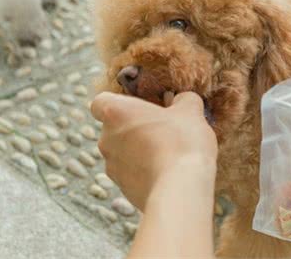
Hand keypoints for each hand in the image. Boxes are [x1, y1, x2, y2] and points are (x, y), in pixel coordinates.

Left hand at [91, 91, 217, 210]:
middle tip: (161, 129)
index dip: (117, 103)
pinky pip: (130, 173)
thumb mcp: (190, 112)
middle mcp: (105, 138)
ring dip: (139, 151)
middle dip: (133, 128)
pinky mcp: (122, 188)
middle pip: (113, 128)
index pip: (100, 103)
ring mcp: (111, 166)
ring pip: (121, 152)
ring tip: (168, 153)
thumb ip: (183, 99)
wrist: (180, 190)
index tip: (138, 107)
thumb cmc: (181, 142)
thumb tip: (181, 100)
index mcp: (115, 112)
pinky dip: (143, 171)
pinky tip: (167, 172)